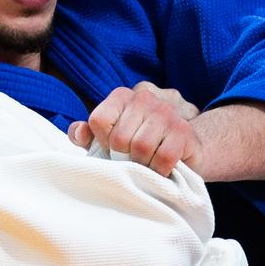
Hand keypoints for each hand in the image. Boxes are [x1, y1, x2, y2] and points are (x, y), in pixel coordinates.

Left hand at [70, 83, 201, 176]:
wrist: (186, 148)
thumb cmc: (142, 143)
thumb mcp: (110, 138)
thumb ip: (89, 135)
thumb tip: (78, 132)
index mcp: (123, 95)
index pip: (99, 120)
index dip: (103, 142)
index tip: (114, 149)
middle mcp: (145, 98)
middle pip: (119, 138)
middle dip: (124, 157)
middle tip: (134, 160)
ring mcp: (167, 113)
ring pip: (141, 148)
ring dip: (143, 165)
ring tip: (148, 164)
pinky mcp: (184, 132)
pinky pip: (163, 157)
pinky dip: (160, 170)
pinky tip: (162, 168)